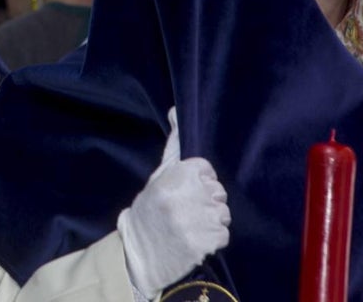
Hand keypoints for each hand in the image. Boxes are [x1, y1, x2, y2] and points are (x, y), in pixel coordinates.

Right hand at [117, 107, 230, 299]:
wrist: (138, 252)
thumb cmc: (149, 210)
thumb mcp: (158, 175)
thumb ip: (173, 146)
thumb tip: (175, 109)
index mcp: (176, 175)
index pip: (207, 171)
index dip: (198, 183)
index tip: (183, 193)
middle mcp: (186, 195)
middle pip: (218, 192)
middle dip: (207, 202)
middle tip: (185, 212)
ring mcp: (196, 220)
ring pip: (223, 214)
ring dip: (211, 222)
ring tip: (189, 226)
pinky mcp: (204, 242)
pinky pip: (224, 235)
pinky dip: (213, 240)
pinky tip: (194, 240)